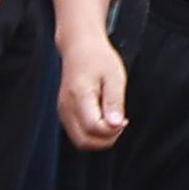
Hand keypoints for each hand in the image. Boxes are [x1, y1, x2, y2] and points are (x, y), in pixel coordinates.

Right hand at [59, 28, 129, 148]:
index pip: (93, 128)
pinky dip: (92, 133)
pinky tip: (104, 119)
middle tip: (121, 123)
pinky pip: (78, 133)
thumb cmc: (99, 59)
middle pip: (84, 142)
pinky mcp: (65, 113)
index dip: (112, 130)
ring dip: (100, 138)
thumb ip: (114, 102)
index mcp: (79, 97)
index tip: (125, 119)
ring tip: (113, 120)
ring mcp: (63, 111)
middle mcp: (67, 108)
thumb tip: (115, 125)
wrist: (80, 47)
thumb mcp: (115, 77)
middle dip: (106, 140)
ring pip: (80, 141)